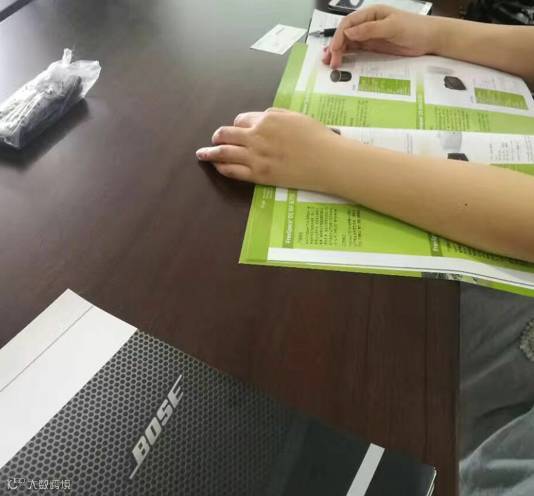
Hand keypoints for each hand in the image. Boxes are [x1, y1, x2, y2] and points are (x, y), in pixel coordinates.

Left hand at [196, 109, 349, 192]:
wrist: (328, 161)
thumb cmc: (317, 137)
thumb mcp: (296, 117)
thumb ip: (276, 115)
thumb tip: (262, 117)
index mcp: (266, 119)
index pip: (241, 120)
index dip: (237, 125)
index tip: (237, 130)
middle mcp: (257, 136)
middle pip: (227, 134)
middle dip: (217, 136)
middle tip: (213, 140)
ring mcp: (256, 157)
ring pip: (224, 153)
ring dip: (210, 152)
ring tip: (201, 154)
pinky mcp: (259, 176)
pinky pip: (234, 171)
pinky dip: (222, 168)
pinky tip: (217, 167)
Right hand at [323, 5, 439, 67]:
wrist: (430, 39)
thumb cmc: (414, 28)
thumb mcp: (392, 27)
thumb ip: (370, 30)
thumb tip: (348, 33)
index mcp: (371, 14)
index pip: (349, 23)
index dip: (339, 36)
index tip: (334, 49)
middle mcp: (367, 24)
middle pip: (346, 34)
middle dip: (335, 46)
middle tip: (329, 62)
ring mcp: (369, 36)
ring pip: (348, 43)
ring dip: (338, 52)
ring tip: (329, 64)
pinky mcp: (373, 47)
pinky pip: (357, 51)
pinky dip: (347, 56)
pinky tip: (341, 62)